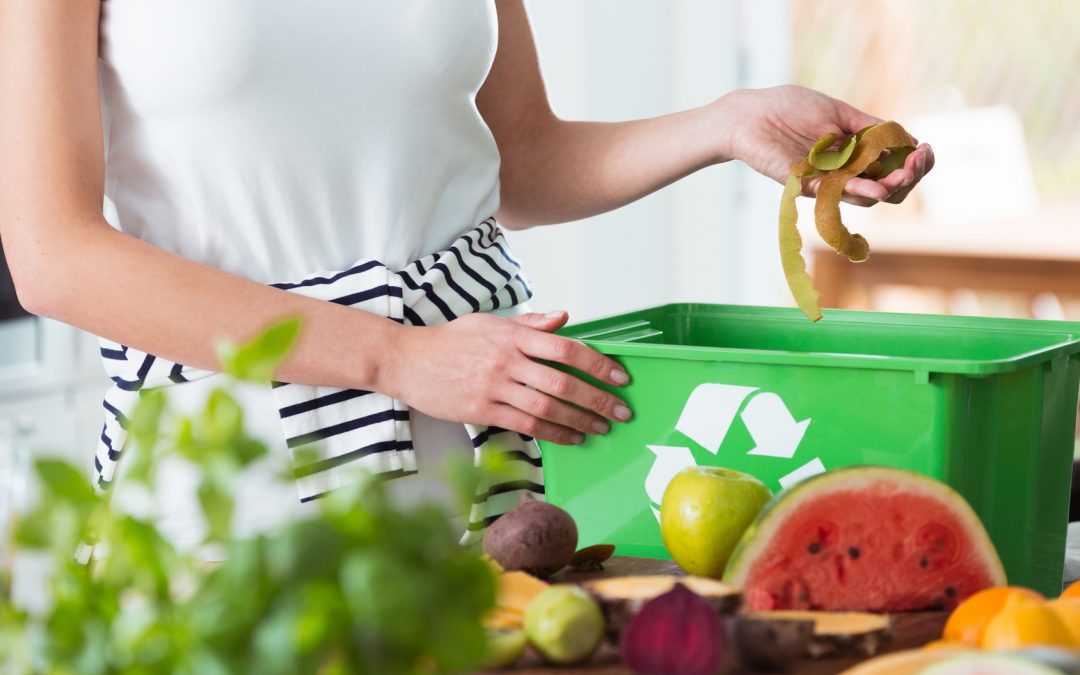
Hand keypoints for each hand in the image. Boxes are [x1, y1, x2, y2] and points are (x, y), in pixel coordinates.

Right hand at [381, 311, 631, 444]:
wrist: (407, 359)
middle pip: (563, 382)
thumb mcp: (490, 323)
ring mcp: (494, 387)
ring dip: (580, 420)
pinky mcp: (482, 410)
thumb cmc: (450, 340)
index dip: (597, 364)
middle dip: (598, 398)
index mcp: (513, 336)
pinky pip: (526, 425)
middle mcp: (507, 360)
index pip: (566, 348)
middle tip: (621, 411)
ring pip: (547, 408)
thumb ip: (530, 324)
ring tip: (602, 427)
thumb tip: (565, 317)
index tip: (619, 376)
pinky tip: (571, 437)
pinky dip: (553, 433)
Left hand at [717, 85, 934, 206]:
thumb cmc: (789, 108)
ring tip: (903, 176)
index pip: (893, 170)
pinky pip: (834, 194)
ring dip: (889, 187)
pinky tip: (876, 188)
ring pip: (865, 197)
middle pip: (886, 190)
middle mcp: (843, 173)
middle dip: (908, 178)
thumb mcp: (838, 112)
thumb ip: (870, 127)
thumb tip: (907, 139)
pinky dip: (857, 190)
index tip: (925, 149)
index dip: (915, 164)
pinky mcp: (803, 185)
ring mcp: (824, 182)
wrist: (750, 113)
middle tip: (917, 162)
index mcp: (855, 155)